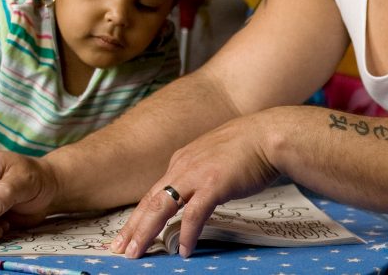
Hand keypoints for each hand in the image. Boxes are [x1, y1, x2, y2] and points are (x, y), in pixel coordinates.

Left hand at [111, 114, 278, 257]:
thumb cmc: (248, 147)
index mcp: (182, 161)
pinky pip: (194, 214)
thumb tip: (195, 194)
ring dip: (147, 232)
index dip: (139, 215)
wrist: (269, 134)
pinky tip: (183, 250)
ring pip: (162, 207)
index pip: (154, 193)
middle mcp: (183, 167)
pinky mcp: (214, 185)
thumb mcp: (213, 158)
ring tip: (136, 252)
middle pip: (150, 201)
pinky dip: (187, 234)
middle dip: (132, 227)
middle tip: (119, 248)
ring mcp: (197, 175)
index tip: (128, 232)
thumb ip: (200, 174)